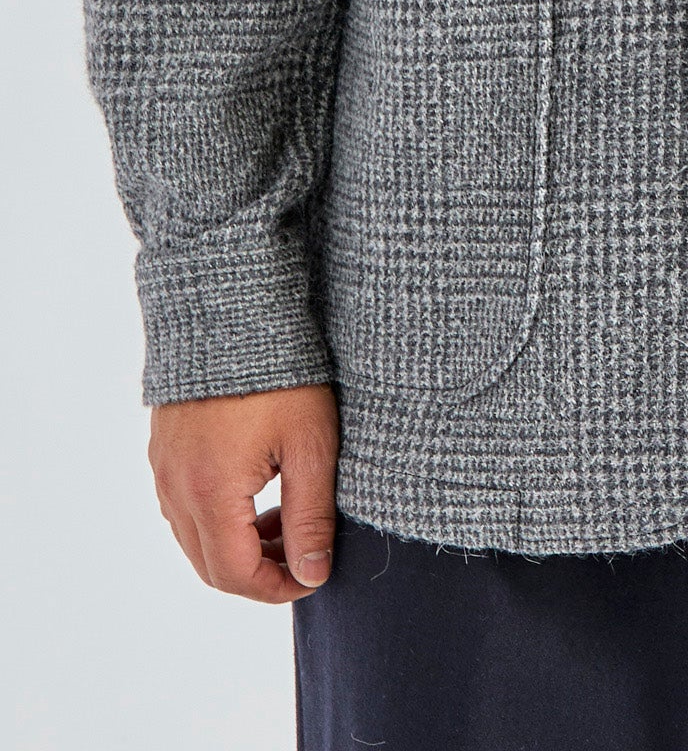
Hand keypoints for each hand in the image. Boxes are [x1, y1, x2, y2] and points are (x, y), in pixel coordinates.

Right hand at [148, 383, 340, 601]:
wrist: (233, 311)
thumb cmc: (280, 373)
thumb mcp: (310, 445)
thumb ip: (311, 516)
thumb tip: (312, 575)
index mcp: (209, 492)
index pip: (234, 575)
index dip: (277, 588)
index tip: (313, 576)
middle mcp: (175, 487)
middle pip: (209, 564)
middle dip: (258, 571)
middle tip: (303, 552)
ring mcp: (164, 467)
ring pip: (194, 537)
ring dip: (238, 544)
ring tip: (287, 517)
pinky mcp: (164, 448)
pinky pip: (183, 505)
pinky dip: (218, 517)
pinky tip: (258, 491)